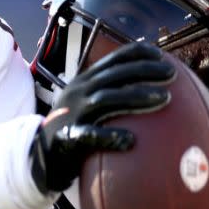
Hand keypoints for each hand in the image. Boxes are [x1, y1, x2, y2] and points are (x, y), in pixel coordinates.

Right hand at [29, 42, 173, 192]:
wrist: (37, 154)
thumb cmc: (71, 129)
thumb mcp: (86, 105)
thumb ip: (110, 96)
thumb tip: (149, 94)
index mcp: (84, 81)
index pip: (113, 60)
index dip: (138, 54)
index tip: (163, 56)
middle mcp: (78, 92)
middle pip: (114, 75)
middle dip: (144, 71)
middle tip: (171, 75)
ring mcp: (72, 113)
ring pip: (106, 99)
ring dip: (136, 97)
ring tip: (164, 99)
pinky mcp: (68, 137)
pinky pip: (90, 136)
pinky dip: (110, 137)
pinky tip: (131, 141)